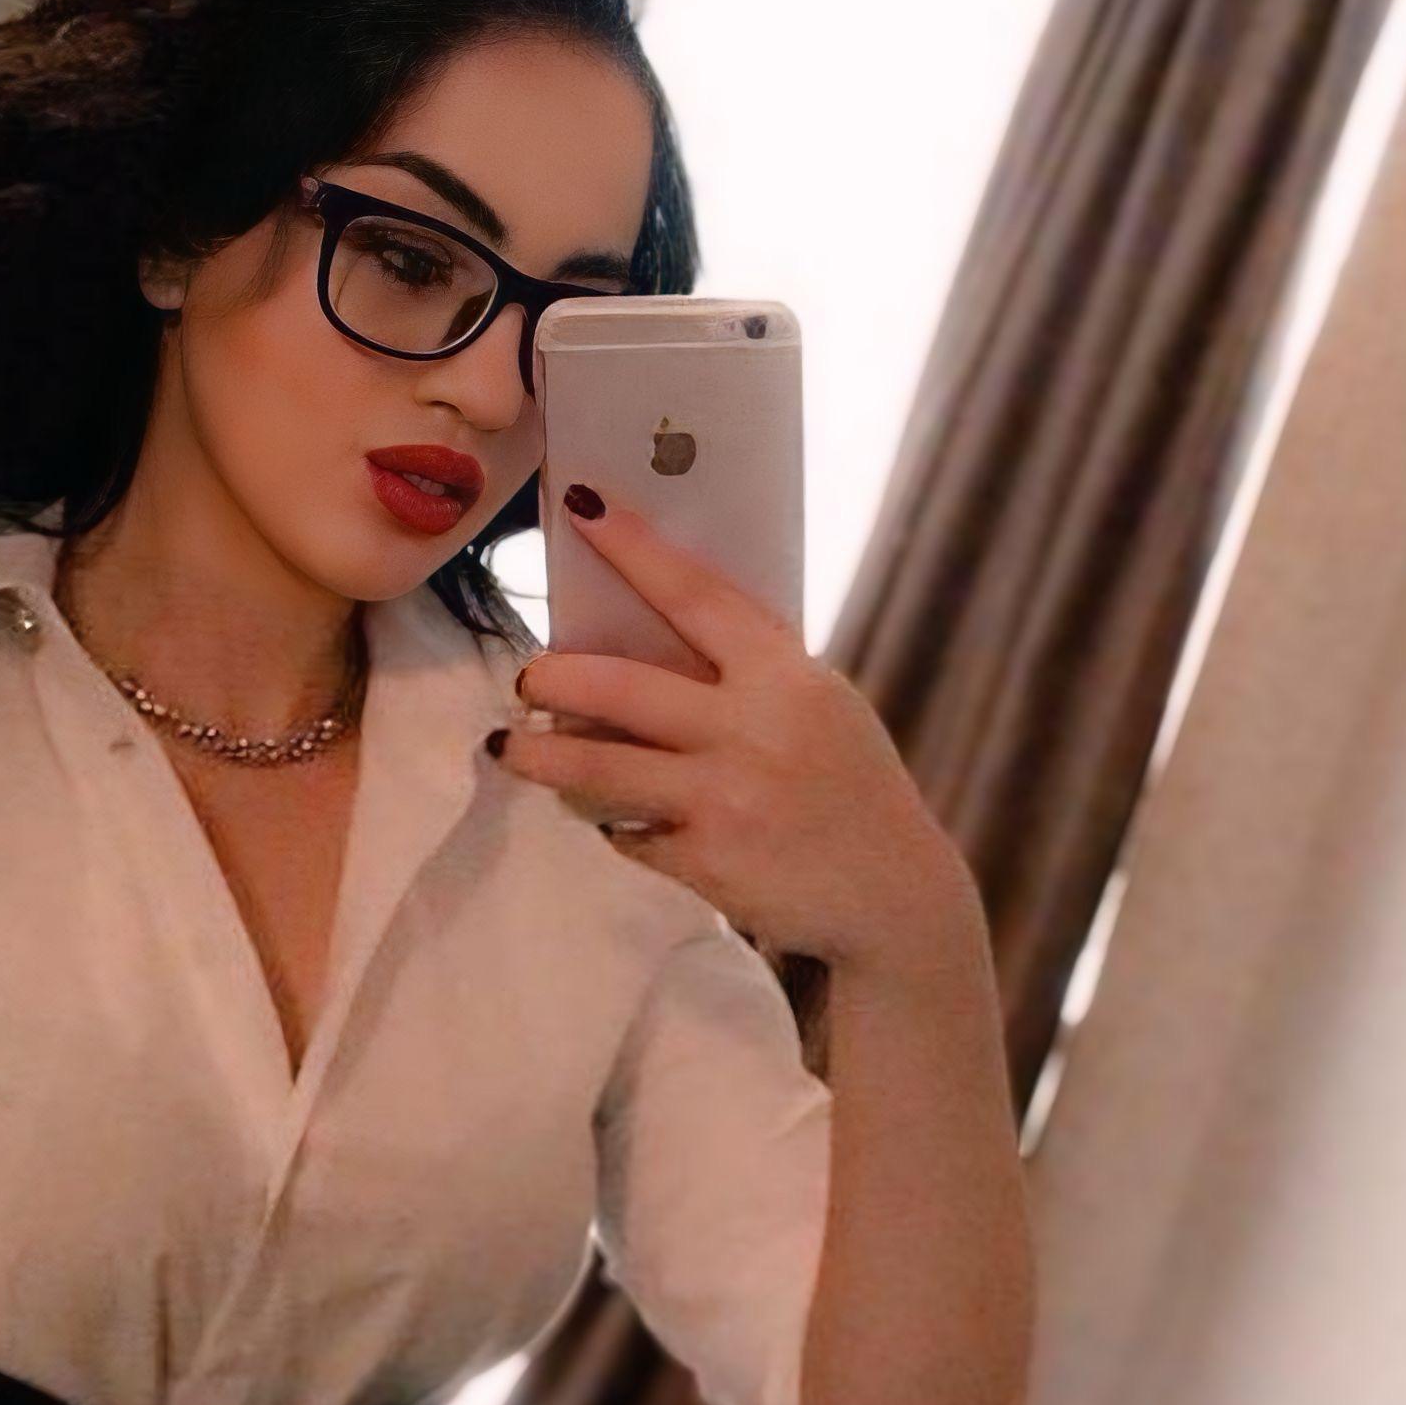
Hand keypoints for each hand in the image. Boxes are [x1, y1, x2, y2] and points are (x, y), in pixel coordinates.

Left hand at [498, 490, 977, 966]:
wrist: (894, 897)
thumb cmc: (849, 791)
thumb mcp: (820, 709)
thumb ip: (750, 674)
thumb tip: (647, 642)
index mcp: (785, 675)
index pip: (695, 594)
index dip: (633, 549)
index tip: (581, 507)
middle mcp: (751, 730)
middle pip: (619, 685)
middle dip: (555, 677)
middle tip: (526, 677)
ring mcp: (725, 798)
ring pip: (600, 766)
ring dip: (543, 755)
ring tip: (511, 750)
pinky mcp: (707, 861)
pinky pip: (630, 834)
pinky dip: (617, 826)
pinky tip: (618, 821)